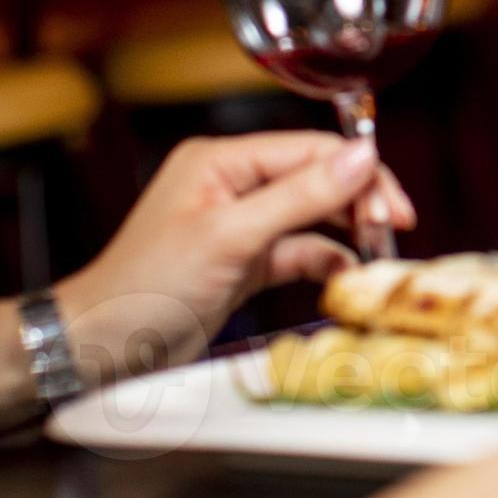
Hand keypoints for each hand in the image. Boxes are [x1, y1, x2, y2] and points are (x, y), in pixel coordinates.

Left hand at [56, 133, 417, 383]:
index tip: (393, 207)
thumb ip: (300, 195)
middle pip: (315, 177)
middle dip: (358, 200)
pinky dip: (323, 260)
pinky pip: (296, 250)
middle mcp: (231, 183)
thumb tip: (361, 156)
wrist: (102, 347)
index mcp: (221, 159)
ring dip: (346, 230)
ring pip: (311, 214)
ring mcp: (237, 222)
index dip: (358, 174)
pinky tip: (345, 276)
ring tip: (379, 252)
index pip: (308, 150)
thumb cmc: (147, 286)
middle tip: (394, 229)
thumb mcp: (231, 237)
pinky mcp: (242, 261)